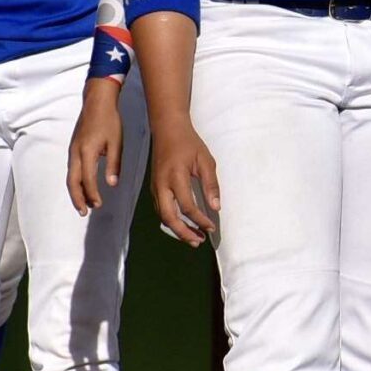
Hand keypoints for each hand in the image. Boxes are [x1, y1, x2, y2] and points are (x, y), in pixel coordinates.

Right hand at [68, 80, 125, 214]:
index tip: (98, 205)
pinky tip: (82, 187)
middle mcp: (75, 153)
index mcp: (87, 151)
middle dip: (77, 198)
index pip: (87, 179)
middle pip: (72, 181)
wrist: (97, 102)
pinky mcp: (73, 148)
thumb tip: (111, 184)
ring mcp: (72, 150)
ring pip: (70, 176)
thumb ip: (113, 164)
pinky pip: (72, 169)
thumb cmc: (109, 120)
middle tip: (83, 212)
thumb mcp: (116, 143)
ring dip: (76, 191)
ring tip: (83, 204)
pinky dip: (75, 182)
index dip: (92, 194)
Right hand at [149, 121, 219, 245]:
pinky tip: (183, 224)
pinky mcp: (154, 187)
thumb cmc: (188, 143)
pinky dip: (171, 220)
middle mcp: (162, 185)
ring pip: (162, 215)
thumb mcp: (205, 161)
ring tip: (193, 237)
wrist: (167, 129)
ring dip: (177, 229)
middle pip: (169, 217)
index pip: (187, 206)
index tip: (211, 227)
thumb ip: (210, 185)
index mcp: (176, 177)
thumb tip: (216, 207)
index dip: (200, 220)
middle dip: (183, 233)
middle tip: (198, 241)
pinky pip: (160, 209)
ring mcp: (155, 187)